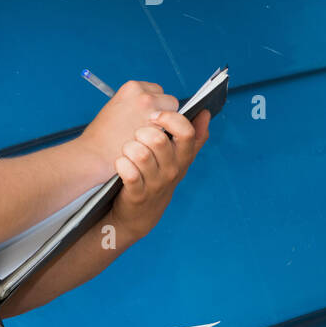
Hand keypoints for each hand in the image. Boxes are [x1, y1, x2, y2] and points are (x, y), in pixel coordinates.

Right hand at [77, 81, 178, 179]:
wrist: (92, 156)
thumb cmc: (101, 137)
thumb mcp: (116, 109)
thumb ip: (136, 106)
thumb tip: (155, 110)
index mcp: (132, 87)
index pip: (156, 92)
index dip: (153, 107)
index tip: (144, 118)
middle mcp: (144, 96)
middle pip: (168, 102)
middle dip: (163, 115)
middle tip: (148, 130)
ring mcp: (152, 112)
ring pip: (174, 118)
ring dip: (166, 127)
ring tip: (149, 140)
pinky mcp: (158, 130)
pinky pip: (173, 133)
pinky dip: (166, 140)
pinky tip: (152, 148)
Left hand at [109, 108, 210, 246]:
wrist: (142, 213)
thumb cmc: (159, 178)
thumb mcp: (180, 159)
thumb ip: (194, 136)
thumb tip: (205, 112)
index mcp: (184, 158)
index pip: (186, 132)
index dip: (169, 118)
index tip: (155, 116)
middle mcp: (172, 171)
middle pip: (158, 140)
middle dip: (142, 131)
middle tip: (136, 135)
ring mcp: (155, 184)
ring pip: (141, 154)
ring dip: (129, 147)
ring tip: (127, 149)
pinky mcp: (137, 194)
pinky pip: (128, 172)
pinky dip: (121, 164)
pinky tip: (120, 163)